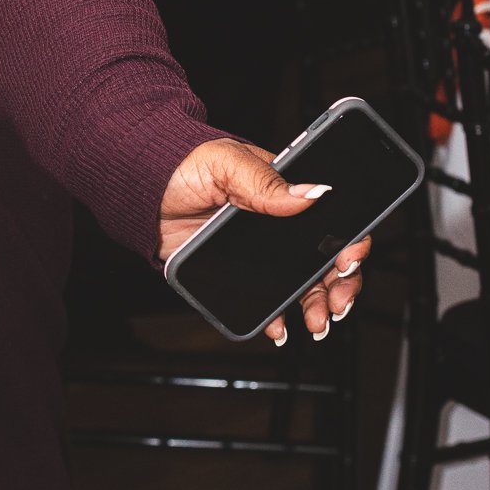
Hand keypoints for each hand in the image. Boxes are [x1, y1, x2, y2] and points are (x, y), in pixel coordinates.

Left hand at [160, 137, 370, 342]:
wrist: (139, 191)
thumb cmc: (181, 163)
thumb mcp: (226, 163)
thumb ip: (267, 182)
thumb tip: (315, 192)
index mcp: (283, 191)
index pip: (332, 218)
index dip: (350, 241)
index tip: (348, 260)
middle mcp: (278, 223)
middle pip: (325, 258)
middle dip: (340, 285)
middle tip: (337, 302)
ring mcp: (258, 250)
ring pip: (301, 284)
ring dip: (315, 306)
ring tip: (316, 322)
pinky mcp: (235, 272)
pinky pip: (263, 298)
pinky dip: (276, 316)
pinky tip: (279, 325)